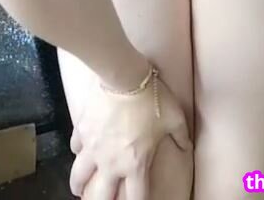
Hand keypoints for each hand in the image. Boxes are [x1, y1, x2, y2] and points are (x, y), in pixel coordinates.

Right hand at [69, 66, 191, 198]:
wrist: (123, 76)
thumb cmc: (152, 98)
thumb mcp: (175, 118)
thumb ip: (182, 137)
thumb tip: (187, 147)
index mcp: (135, 164)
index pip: (136, 199)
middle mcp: (111, 163)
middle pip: (101, 196)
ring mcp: (93, 148)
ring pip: (79, 177)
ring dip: (79, 185)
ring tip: (79, 188)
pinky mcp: (81, 131)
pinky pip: (75, 148)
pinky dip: (77, 152)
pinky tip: (79, 151)